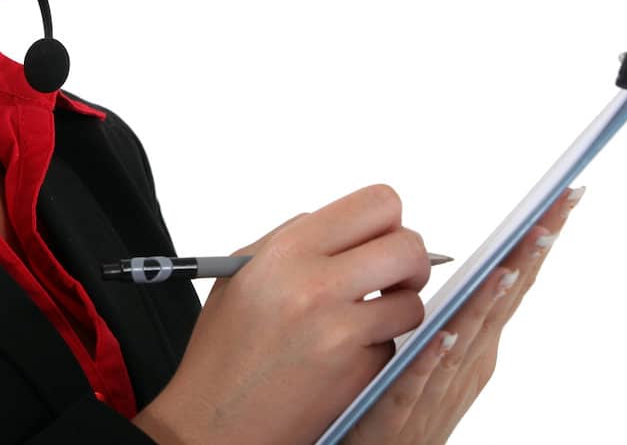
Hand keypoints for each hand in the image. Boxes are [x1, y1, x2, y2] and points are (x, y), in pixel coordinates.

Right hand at [134, 184, 439, 444]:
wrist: (214, 421)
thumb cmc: (224, 349)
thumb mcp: (243, 273)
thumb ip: (295, 238)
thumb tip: (352, 224)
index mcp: (287, 250)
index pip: (378, 205)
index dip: (388, 221)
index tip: (381, 239)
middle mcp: (315, 284)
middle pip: (409, 247)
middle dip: (410, 261)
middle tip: (393, 277)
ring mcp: (340, 332)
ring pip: (412, 302)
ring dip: (397, 309)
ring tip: (363, 321)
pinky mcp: (357, 373)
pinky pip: (393, 346)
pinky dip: (376, 349)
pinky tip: (341, 357)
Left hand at [339, 185, 584, 444]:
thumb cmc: (402, 395)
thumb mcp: (436, 345)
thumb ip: (452, 302)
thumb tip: (440, 244)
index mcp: (476, 337)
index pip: (511, 276)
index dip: (536, 238)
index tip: (565, 196)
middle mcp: (470, 359)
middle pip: (503, 299)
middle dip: (528, 257)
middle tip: (551, 216)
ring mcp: (440, 386)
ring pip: (470, 337)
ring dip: (489, 302)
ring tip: (507, 266)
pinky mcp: (400, 412)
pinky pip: (418, 381)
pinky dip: (435, 357)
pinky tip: (445, 335)